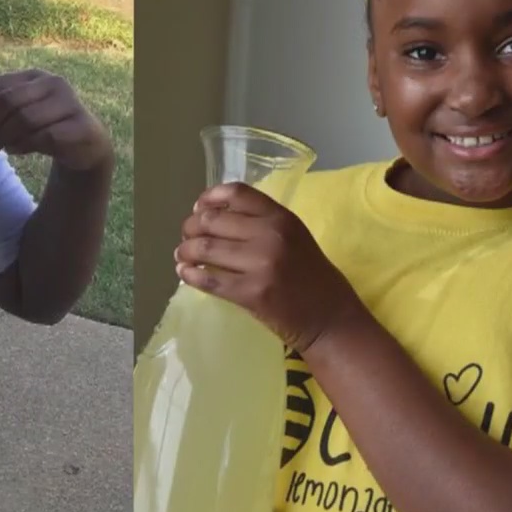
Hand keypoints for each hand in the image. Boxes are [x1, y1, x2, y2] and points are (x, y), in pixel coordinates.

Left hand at [0, 70, 112, 171]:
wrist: (86, 145)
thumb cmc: (45, 128)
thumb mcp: (22, 114)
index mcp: (33, 76)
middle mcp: (53, 83)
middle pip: (8, 101)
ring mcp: (69, 103)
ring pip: (24, 119)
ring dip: (1, 138)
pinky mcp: (79, 126)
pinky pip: (43, 137)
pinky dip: (24, 145)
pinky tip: (16, 151)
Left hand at [174, 182, 361, 353]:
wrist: (329, 318)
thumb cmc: (310, 276)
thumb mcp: (293, 237)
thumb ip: (260, 223)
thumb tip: (212, 215)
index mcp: (282, 217)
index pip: (237, 193)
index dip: (209, 197)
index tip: (199, 208)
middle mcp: (271, 235)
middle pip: (213, 219)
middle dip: (191, 227)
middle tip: (186, 237)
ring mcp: (261, 264)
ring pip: (206, 248)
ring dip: (186, 251)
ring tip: (182, 255)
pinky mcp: (251, 293)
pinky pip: (208, 279)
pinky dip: (190, 274)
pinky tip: (185, 273)